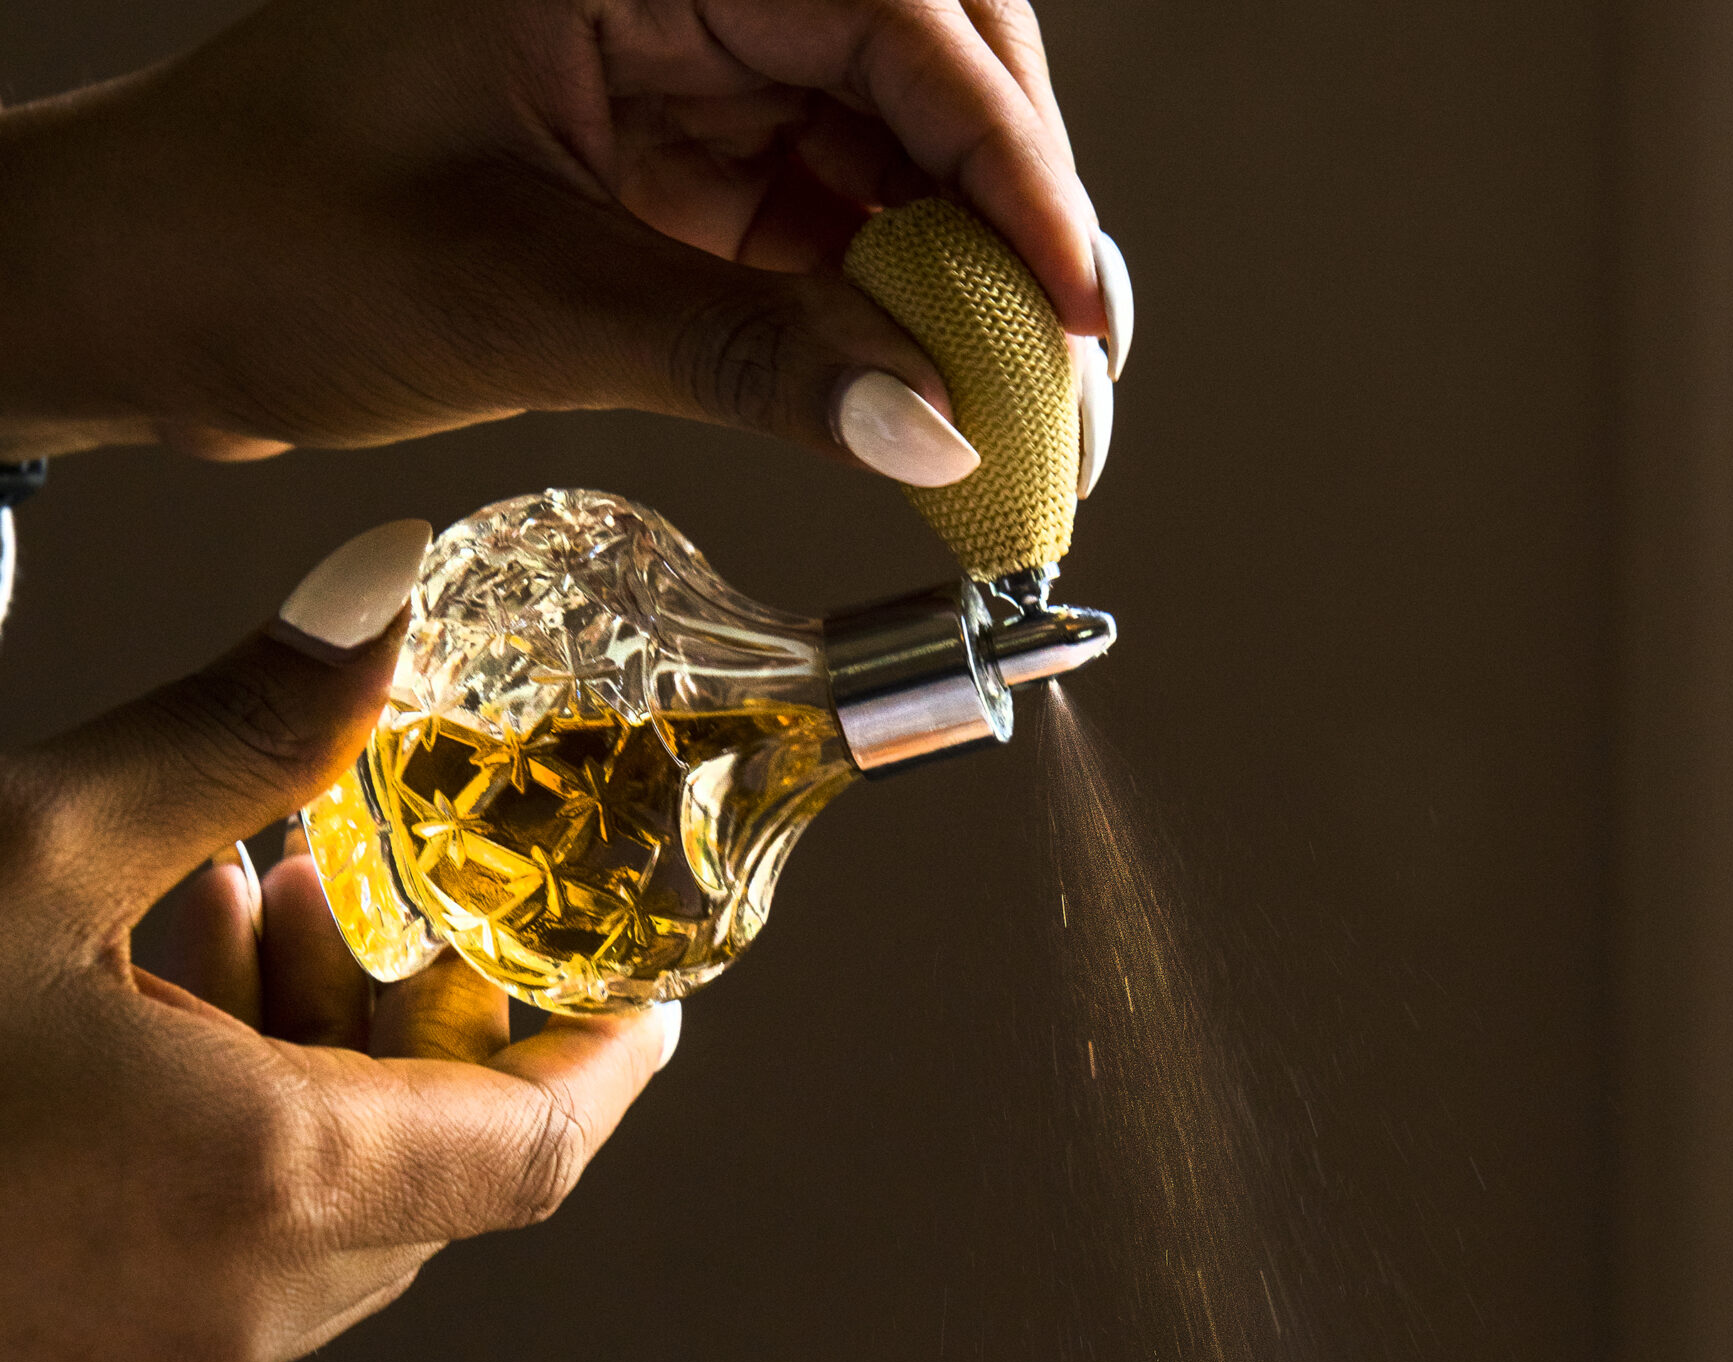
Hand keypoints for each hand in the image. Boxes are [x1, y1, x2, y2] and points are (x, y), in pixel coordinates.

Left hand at [0, 0, 1124, 477]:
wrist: (142, 289)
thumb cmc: (263, 235)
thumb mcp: (519, 298)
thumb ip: (743, 356)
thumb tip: (934, 433)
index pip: (891, 16)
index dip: (1008, 167)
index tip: (1074, 310)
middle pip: (919, 69)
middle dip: (1007, 220)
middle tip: (1071, 374)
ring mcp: (673, 74)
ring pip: (880, 157)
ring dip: (953, 286)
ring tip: (1013, 419)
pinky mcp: (662, 169)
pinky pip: (813, 230)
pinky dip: (873, 320)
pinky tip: (920, 403)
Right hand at [0, 522, 677, 1361]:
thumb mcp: (31, 844)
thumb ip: (237, 736)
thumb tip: (373, 611)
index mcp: (270, 1187)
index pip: (540, 1148)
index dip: (612, 1058)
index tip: (643, 979)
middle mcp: (238, 1307)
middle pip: (438, 1172)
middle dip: (426, 1024)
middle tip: (347, 885)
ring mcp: (154, 1359)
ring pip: (331, 1211)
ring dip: (316, 1067)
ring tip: (214, 907)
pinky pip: (230, 1253)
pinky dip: (237, 1137)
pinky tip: (132, 1013)